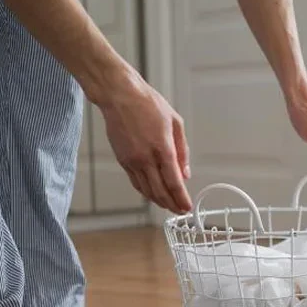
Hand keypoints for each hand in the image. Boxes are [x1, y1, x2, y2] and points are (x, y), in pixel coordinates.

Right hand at [95, 66, 191, 213]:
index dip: (181, 199)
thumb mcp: (175, 123)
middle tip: (180, 210)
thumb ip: (183, 151)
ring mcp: (133, 161)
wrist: (119, 95)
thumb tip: (185, 173)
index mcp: (163, 149)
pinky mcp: (123, 160)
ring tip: (168, 206)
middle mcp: (146, 158)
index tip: (187, 207)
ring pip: (147, 191)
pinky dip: (146, 192)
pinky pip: (136, 183)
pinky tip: (153, 194)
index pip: (174, 183)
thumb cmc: (147, 104)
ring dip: (159, 202)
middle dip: (172, 205)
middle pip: (160, 192)